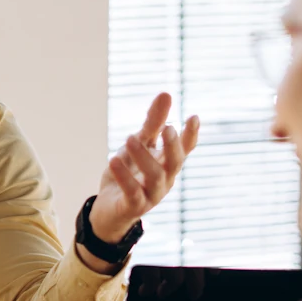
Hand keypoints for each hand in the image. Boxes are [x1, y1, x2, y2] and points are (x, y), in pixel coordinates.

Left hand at [89, 93, 199, 243]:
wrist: (108, 208)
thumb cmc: (129, 172)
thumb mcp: (139, 144)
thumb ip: (153, 123)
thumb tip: (167, 93)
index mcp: (168, 163)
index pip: (185, 149)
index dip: (191, 135)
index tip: (193, 117)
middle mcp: (165, 179)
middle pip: (175, 163)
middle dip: (173, 146)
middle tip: (168, 127)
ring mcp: (151, 195)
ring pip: (155, 177)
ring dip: (143, 157)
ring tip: (130, 138)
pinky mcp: (133, 207)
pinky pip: (132, 192)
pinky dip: (124, 177)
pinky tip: (113, 160)